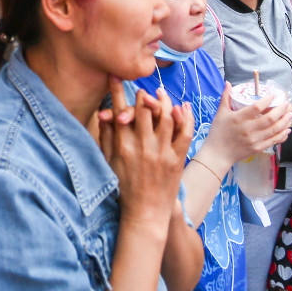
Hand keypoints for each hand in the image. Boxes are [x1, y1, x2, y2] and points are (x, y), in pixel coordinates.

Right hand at [98, 83, 186, 234]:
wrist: (145, 214)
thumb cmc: (124, 188)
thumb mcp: (109, 162)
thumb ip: (107, 136)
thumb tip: (106, 113)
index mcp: (123, 146)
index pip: (120, 111)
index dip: (117, 90)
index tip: (116, 76)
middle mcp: (143, 147)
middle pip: (144, 110)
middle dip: (144, 95)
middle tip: (144, 89)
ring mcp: (162, 153)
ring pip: (166, 116)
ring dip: (164, 101)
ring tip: (161, 94)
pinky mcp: (177, 159)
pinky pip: (185, 132)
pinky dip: (185, 117)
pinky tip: (182, 107)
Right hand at [200, 88, 291, 164]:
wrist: (218, 154)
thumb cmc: (218, 132)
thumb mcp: (220, 113)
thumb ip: (225, 97)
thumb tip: (228, 82)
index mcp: (238, 118)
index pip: (256, 107)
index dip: (267, 100)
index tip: (273, 95)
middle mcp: (248, 129)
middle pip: (270, 118)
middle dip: (281, 110)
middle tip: (287, 103)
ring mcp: (254, 140)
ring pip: (274, 130)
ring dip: (285, 121)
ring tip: (290, 114)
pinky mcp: (258, 148)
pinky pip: (274, 141)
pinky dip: (282, 135)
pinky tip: (287, 129)